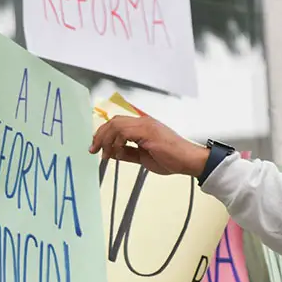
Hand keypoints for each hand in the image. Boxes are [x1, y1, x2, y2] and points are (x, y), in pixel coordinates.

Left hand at [89, 115, 208, 176]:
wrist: (188, 160)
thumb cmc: (172, 159)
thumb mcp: (144, 157)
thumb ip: (129, 153)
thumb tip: (114, 153)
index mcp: (143, 126)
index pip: (118, 123)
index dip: (104, 133)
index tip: (96, 146)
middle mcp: (144, 122)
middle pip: (114, 121)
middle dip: (100, 135)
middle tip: (94, 149)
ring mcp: (146, 125)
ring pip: (116, 125)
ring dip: (106, 140)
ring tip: (105, 154)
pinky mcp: (148, 132)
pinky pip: (124, 132)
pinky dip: (118, 143)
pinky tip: (118, 154)